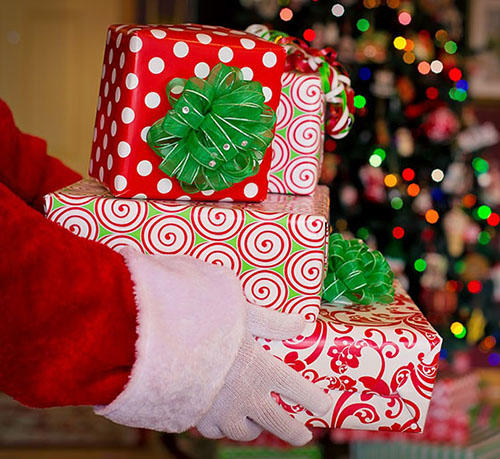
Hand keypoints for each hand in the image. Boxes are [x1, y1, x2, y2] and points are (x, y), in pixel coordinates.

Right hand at [196, 305, 329, 445]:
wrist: (162, 342)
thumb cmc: (207, 323)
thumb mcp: (244, 314)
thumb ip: (273, 322)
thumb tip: (302, 322)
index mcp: (262, 370)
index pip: (298, 390)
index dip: (315, 399)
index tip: (324, 405)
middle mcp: (246, 396)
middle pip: (278, 423)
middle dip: (294, 432)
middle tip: (302, 435)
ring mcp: (221, 410)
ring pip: (245, 432)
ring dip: (256, 429)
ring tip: (258, 424)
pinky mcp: (198, 415)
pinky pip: (215, 430)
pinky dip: (223, 427)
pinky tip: (223, 418)